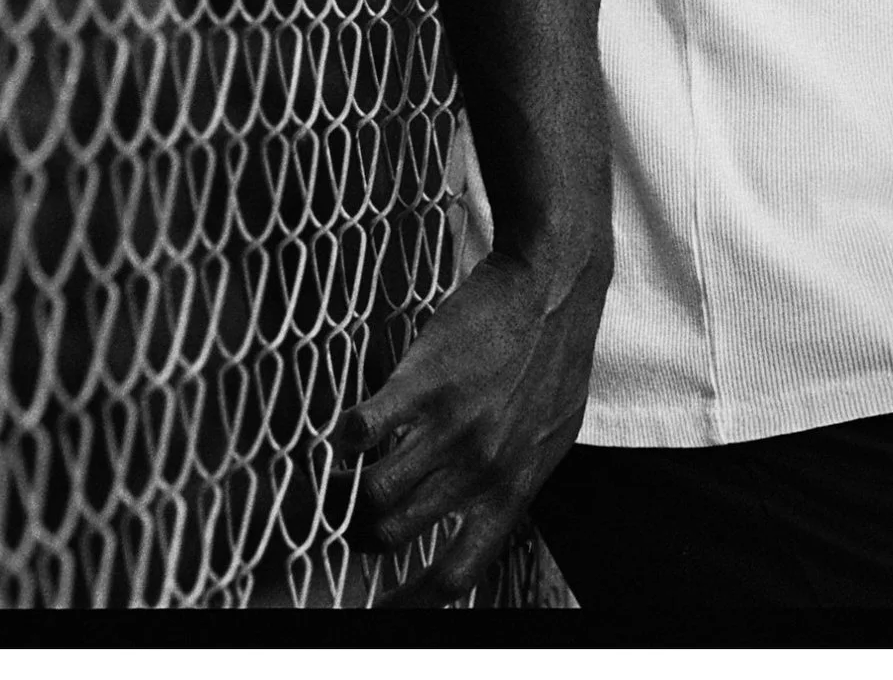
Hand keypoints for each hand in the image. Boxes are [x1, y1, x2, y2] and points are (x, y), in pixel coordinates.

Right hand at [334, 243, 609, 606]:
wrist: (554, 284)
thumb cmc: (554, 360)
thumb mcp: (549, 437)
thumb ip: (513, 480)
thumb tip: (487, 518)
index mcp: (511, 490)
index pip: (455, 574)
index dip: (410, 602)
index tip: (380, 608)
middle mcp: (479, 470)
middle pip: (396, 536)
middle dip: (363, 535)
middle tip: (351, 516)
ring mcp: (450, 426)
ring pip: (372, 492)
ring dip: (344, 491)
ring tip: (337, 477)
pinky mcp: (424, 381)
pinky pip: (363, 429)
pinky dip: (344, 437)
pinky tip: (347, 429)